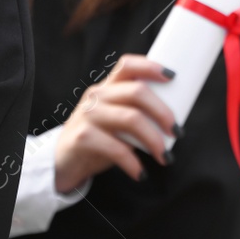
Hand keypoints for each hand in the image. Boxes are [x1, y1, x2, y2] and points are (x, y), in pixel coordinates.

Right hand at [53, 55, 178, 192]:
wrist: (62, 162)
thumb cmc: (97, 139)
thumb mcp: (113, 119)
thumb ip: (134, 113)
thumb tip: (172, 122)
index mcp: (107, 87)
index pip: (127, 65)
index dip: (151, 67)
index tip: (173, 76)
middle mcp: (97, 96)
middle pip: (137, 92)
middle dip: (163, 112)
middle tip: (177, 132)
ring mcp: (88, 115)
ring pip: (131, 118)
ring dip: (154, 139)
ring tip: (165, 157)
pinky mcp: (82, 138)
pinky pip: (116, 148)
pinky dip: (133, 163)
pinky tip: (140, 173)